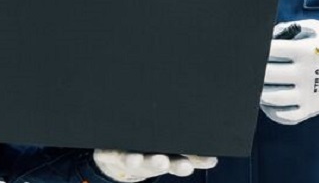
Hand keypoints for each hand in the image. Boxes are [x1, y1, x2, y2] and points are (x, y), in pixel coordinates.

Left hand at [91, 149, 217, 180]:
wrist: (118, 164)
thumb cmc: (150, 153)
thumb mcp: (172, 155)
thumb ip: (191, 157)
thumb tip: (213, 159)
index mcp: (166, 160)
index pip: (178, 164)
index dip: (184, 165)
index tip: (191, 165)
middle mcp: (148, 162)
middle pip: (156, 163)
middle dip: (159, 164)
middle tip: (163, 161)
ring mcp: (129, 159)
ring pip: (133, 161)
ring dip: (135, 162)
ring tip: (136, 160)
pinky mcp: (109, 155)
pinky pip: (108, 154)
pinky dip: (106, 154)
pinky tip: (106, 152)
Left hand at [260, 19, 318, 124]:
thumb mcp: (315, 28)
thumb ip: (289, 28)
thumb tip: (266, 36)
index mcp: (306, 51)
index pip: (271, 51)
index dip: (257, 50)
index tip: (252, 51)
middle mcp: (306, 73)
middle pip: (267, 74)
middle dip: (254, 71)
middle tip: (249, 68)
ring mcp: (308, 94)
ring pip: (272, 97)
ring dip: (259, 91)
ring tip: (256, 84)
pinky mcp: (310, 109)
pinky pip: (284, 115)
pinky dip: (271, 110)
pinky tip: (267, 100)